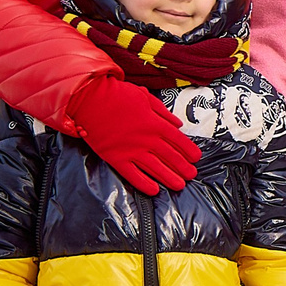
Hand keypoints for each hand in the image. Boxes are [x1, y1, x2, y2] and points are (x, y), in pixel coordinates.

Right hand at [66, 76, 198, 194]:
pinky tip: (154, 190)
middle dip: (183, 167)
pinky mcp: (116, 159)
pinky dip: (144, 184)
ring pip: (155, 169)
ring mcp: (131, 151)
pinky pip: (133, 175)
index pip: (178, 140)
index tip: (196, 158)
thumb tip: (177, 124)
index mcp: (155, 123)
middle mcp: (147, 139)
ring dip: (169, 178)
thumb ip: (163, 112)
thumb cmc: (117, 95)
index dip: (189, 150)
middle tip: (192, 175)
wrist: (89, 99)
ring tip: (179, 185)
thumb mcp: (144, 97)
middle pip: (170, 157)